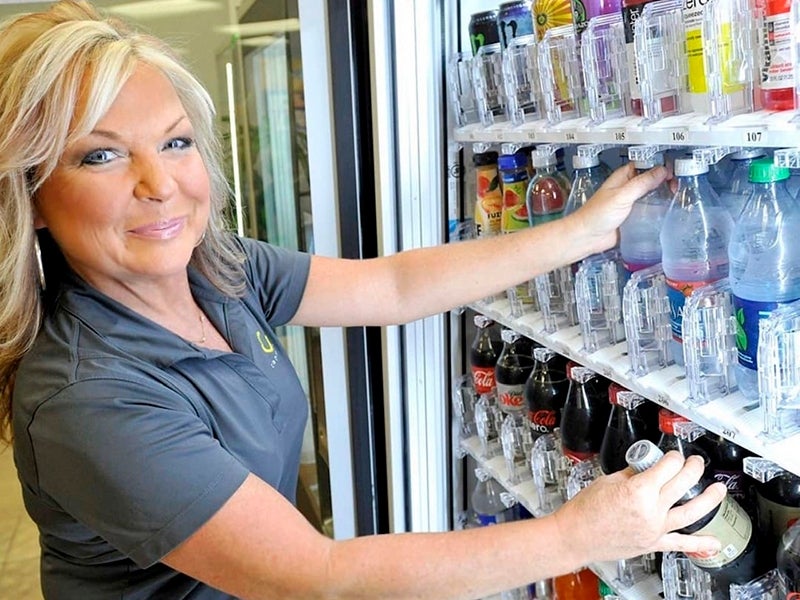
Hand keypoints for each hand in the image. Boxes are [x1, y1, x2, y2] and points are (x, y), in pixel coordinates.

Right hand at [551, 451, 725, 564]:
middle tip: (695, 462)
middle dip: (693, 468)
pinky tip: (714, 541)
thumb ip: (631, 474)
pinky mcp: (653, 543)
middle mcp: (650, 509)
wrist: (575, 535)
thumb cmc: (585, 510)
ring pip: (690, 512)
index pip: (667, 466)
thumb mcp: (607, 481)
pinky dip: (700, 543)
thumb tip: (645, 467)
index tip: (672, 455)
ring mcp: (654, 528)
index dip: (672, 456)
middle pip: (682, 483)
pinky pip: (681, 543)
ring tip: (719, 491)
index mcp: (638, 489)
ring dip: (709, 500)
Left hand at [564, 163, 669, 255]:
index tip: (674, 171)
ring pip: (652, 195)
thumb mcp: (621, 196)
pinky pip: (649, 211)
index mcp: (623, 178)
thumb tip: (661, 170)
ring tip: (677, 197)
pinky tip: (668, 211)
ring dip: (663, 195)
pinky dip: (658, 210)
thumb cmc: (596, 215)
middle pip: (651, 180)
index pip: (645, 165)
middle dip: (665, 181)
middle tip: (677, 187)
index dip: (660, 166)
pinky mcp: (633, 218)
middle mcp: (628, 189)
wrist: (587, 238)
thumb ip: (641, 183)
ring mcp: (631, 203)